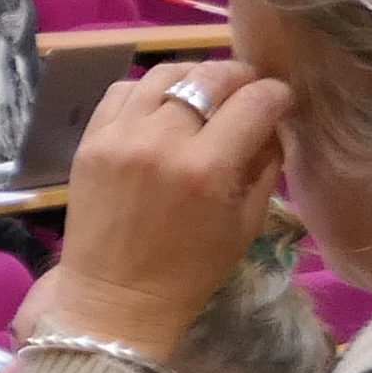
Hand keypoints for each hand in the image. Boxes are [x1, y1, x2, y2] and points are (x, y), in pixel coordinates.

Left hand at [36, 64, 292, 355]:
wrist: (116, 299)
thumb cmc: (190, 272)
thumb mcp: (246, 223)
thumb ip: (265, 165)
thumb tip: (272, 124)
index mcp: (208, 168)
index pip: (255, 102)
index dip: (277, 95)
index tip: (281, 102)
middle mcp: (162, 141)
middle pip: (211, 76)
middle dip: (240, 78)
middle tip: (247, 92)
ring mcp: (120, 136)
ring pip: (165, 73)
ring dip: (194, 76)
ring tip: (204, 93)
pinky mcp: (90, 140)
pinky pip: (123, 90)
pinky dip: (148, 91)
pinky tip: (161, 108)